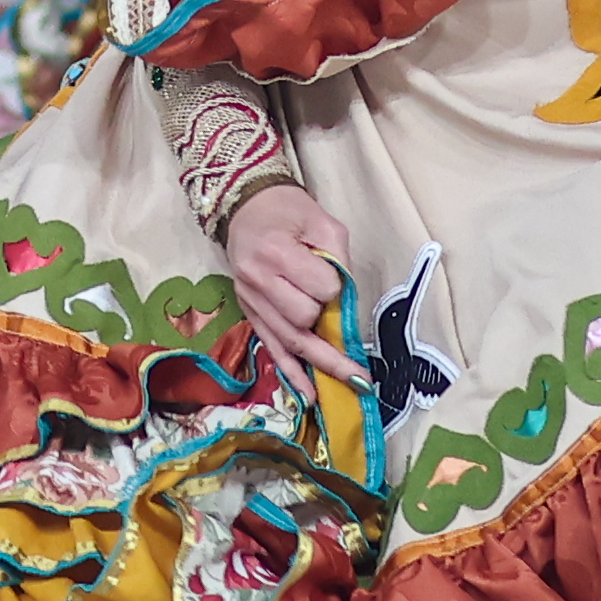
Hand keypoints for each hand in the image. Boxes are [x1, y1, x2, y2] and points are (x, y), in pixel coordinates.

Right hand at [224, 181, 368, 397]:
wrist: (247, 207)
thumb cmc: (289, 212)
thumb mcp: (323, 222)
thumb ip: (339, 260)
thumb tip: (346, 303)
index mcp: (276, 251)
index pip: (320, 287)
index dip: (334, 287)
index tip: (333, 276)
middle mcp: (258, 281)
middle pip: (304, 319)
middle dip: (325, 318)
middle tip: (335, 312)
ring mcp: (251, 301)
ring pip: (291, 341)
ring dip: (323, 362)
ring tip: (354, 382)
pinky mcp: (250, 313)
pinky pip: (272, 348)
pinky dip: (292, 373)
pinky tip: (310, 394)